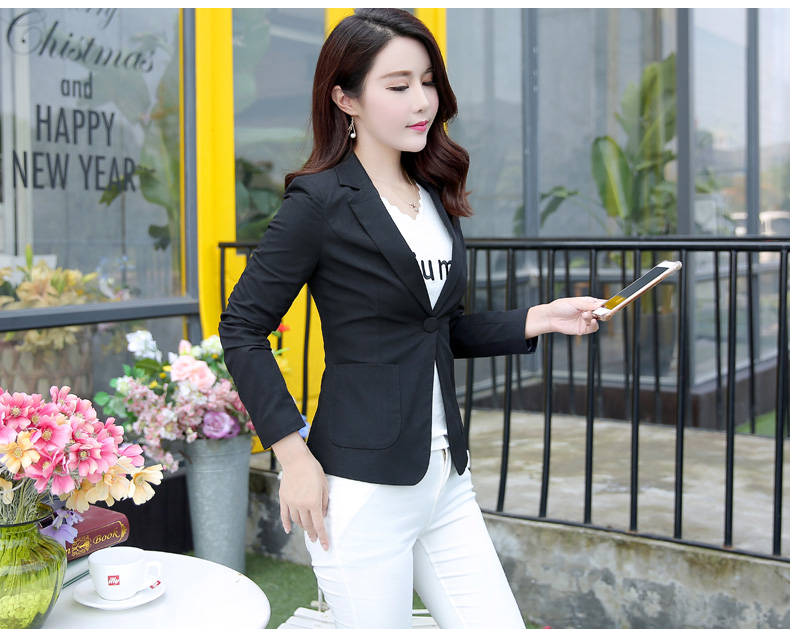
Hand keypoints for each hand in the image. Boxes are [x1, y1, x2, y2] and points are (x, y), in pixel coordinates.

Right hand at [272, 432, 329, 549]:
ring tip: (307, 530)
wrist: (296, 459)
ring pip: (296, 521)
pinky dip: (286, 524)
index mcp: (313, 502)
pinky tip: (288, 530)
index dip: (323, 537)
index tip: (325, 546)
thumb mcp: (324, 485)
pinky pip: (284, 515)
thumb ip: (325, 502)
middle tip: (315, 540)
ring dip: (302, 527)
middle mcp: (301, 505)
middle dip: (312, 534)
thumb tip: (323, 515)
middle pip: (307, 525)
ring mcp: (291, 502)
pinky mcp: (283, 498)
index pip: (319, 524)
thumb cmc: (313, 470)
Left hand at [526, 296, 605, 337]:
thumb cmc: (560, 307)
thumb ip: (587, 304)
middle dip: (604, 312)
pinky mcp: (583, 329)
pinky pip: (593, 328)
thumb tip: (600, 305)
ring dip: (594, 317)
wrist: (550, 317)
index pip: (601, 303)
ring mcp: (586, 320)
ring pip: (598, 320)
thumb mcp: (574, 302)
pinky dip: (594, 325)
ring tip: (585, 315)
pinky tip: (592, 321)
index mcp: (588, 302)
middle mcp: (589, 311)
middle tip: (603, 312)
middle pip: (602, 313)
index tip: (612, 305)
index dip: (607, 304)